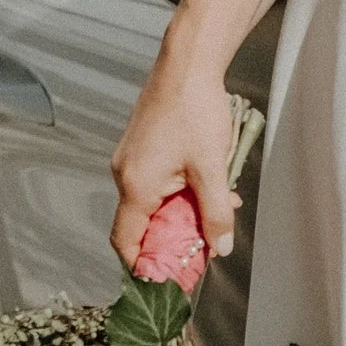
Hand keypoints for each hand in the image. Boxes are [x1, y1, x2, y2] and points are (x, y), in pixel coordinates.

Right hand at [110, 64, 239, 270]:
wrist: (188, 65)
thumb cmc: (195, 110)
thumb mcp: (212, 168)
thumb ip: (216, 212)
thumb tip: (220, 247)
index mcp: (136, 185)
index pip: (125, 242)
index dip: (141, 266)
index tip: (162, 280)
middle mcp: (125, 174)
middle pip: (140, 225)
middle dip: (169, 240)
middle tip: (198, 249)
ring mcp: (131, 159)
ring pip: (152, 202)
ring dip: (180, 213)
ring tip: (214, 211)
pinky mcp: (142, 147)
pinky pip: (156, 182)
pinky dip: (178, 192)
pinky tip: (207, 185)